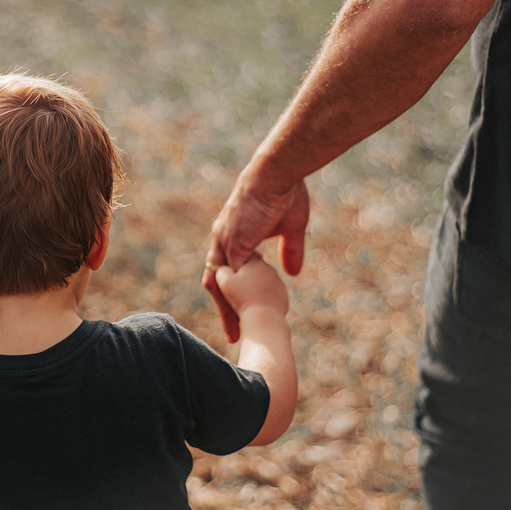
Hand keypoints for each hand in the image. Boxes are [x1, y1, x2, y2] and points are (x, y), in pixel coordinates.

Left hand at [202, 167, 307, 341]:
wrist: (277, 174)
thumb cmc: (284, 194)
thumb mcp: (290, 228)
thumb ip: (290, 251)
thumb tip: (293, 272)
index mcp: (234, 237)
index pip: (227, 273)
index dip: (233, 296)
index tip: (242, 317)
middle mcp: (223, 240)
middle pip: (217, 283)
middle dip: (225, 310)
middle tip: (233, 336)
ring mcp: (225, 241)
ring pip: (219, 283)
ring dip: (226, 308)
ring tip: (234, 332)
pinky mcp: (232, 242)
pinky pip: (228, 275)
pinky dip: (231, 296)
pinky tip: (239, 314)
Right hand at [213, 255, 288, 318]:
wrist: (263, 317)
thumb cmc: (241, 298)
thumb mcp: (225, 281)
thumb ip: (222, 270)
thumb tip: (224, 269)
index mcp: (255, 261)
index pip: (245, 257)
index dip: (236, 266)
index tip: (231, 276)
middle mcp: (268, 268)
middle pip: (254, 270)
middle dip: (246, 278)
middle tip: (237, 291)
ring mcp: (277, 282)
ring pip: (263, 282)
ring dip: (255, 288)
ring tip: (246, 301)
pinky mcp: (282, 295)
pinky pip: (270, 294)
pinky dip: (263, 298)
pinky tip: (256, 306)